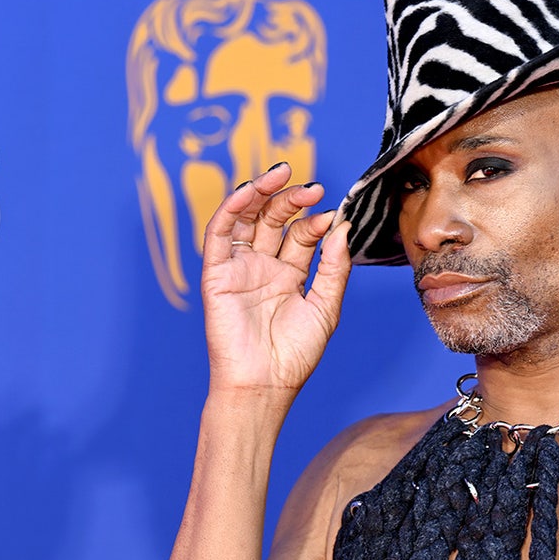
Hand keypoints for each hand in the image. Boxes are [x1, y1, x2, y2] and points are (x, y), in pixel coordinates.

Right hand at [199, 162, 351, 399]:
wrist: (264, 384)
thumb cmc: (294, 354)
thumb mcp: (326, 306)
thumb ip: (334, 266)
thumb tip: (341, 227)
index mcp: (290, 274)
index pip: (302, 235)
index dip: (316, 221)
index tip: (332, 215)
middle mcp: (264, 267)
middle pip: (275, 220)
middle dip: (292, 200)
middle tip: (313, 188)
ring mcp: (240, 268)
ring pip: (247, 218)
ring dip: (261, 193)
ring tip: (282, 174)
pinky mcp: (217, 274)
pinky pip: (219, 234)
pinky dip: (230, 208)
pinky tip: (249, 191)